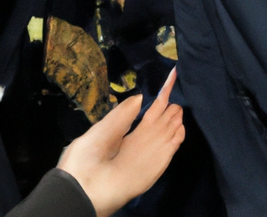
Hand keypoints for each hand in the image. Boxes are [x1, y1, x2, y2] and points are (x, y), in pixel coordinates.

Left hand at [58, 68, 184, 216]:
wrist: (84, 189)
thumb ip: (123, 114)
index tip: (171, 77)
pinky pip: (169, 150)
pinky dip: (177, 137)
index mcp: (125, 134)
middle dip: (170, 109)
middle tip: (178, 95)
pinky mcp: (154, 168)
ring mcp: (148, 155)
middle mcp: (139, 143)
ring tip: (182, 106)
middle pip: (160, 122)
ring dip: (175, 120)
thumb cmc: (88, 157)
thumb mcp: (101, 130)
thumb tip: (143, 97)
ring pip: (167, 134)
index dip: (159, 97)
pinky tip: (180, 126)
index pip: (147, 113)